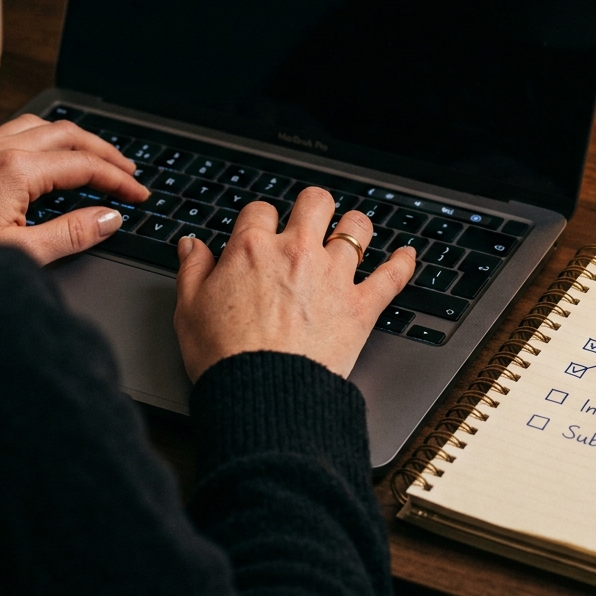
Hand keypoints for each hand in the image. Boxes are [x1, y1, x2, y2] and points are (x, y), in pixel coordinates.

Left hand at [0, 114, 148, 264]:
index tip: (137, 194)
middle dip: (103, 151)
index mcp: (15, 169)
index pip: (84, 165)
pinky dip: (40, 137)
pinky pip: (12, 130)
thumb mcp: (21, 252)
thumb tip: (108, 218)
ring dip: (72, 138)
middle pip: (67, 134)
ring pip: (39, 125)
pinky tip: (44, 155)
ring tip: (93, 157)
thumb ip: (72, 233)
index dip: (117, 180)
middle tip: (127, 171)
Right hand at [173, 187, 416, 380]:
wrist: (262, 393)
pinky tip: (407, 255)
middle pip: (315, 202)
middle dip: (312, 207)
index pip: (260, 210)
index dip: (260, 220)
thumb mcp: (188, 309)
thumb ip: (193, 270)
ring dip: (354, 226)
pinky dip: (403, 262)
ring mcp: (333, 276)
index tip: (260, 233)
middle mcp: (296, 252)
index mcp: (252, 249)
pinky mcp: (360, 306)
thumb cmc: (223, 356)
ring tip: (351, 231)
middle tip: (310, 219)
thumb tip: (192, 245)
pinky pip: (392, 275)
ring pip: (356, 227)